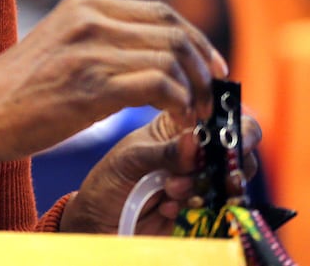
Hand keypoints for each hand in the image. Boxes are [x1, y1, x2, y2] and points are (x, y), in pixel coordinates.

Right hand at [0, 0, 226, 195]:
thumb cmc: (18, 90)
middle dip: (204, 67)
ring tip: (193, 114)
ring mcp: (89, 49)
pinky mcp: (91, 84)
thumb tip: (153, 55)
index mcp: (82, 4)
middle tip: (209, 97)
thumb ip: (101, 39)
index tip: (212, 68)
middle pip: (173, 32)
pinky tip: (174, 119)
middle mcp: (88, 18)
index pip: (161, 11)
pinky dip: (179, 103)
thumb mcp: (60, 45)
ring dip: (194, 90)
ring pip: (171, 57)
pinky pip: (159, 84)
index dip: (197, 39)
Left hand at [60, 107, 263, 233]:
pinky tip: (167, 207)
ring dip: (203, 187)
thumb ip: (164, 151)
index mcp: (179, 127)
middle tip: (201, 173)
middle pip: (237, 152)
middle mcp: (197, 153)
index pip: (220, 117)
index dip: (236, 125)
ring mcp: (202, 182)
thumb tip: (195, 139)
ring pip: (231, 182)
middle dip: (226, 163)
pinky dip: (196, 208)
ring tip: (169, 190)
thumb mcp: (131, 159)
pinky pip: (219, 208)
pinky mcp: (203, 209)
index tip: (235, 139)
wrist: (100, 220)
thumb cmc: (110, 180)